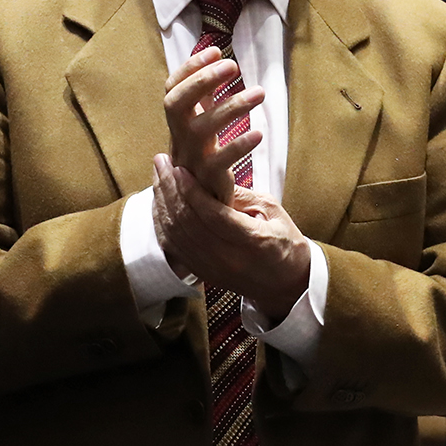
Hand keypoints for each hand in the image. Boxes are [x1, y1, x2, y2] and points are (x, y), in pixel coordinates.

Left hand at [150, 153, 312, 318]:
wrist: (287, 283)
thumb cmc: (285, 241)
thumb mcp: (273, 210)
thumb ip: (241, 195)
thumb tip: (210, 175)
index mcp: (252, 241)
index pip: (212, 215)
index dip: (192, 190)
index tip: (179, 168)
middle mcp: (228, 259)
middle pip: (188, 223)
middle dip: (170, 189)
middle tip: (161, 162)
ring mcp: (212, 269)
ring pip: (176, 235)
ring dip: (162, 203)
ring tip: (158, 176)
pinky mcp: (202, 273)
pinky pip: (174, 248)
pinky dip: (162, 224)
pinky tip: (159, 203)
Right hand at [163, 46, 264, 202]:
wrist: (202, 207)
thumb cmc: (205, 158)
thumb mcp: (202, 125)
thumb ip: (206, 97)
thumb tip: (217, 60)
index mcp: (177, 123)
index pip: (172, 89)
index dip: (190, 68)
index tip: (216, 51)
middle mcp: (179, 138)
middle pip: (176, 104)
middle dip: (202, 80)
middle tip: (233, 66)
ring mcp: (191, 160)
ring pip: (202, 129)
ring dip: (232, 107)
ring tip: (260, 93)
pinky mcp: (208, 180)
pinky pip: (220, 161)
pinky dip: (239, 145)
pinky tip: (259, 132)